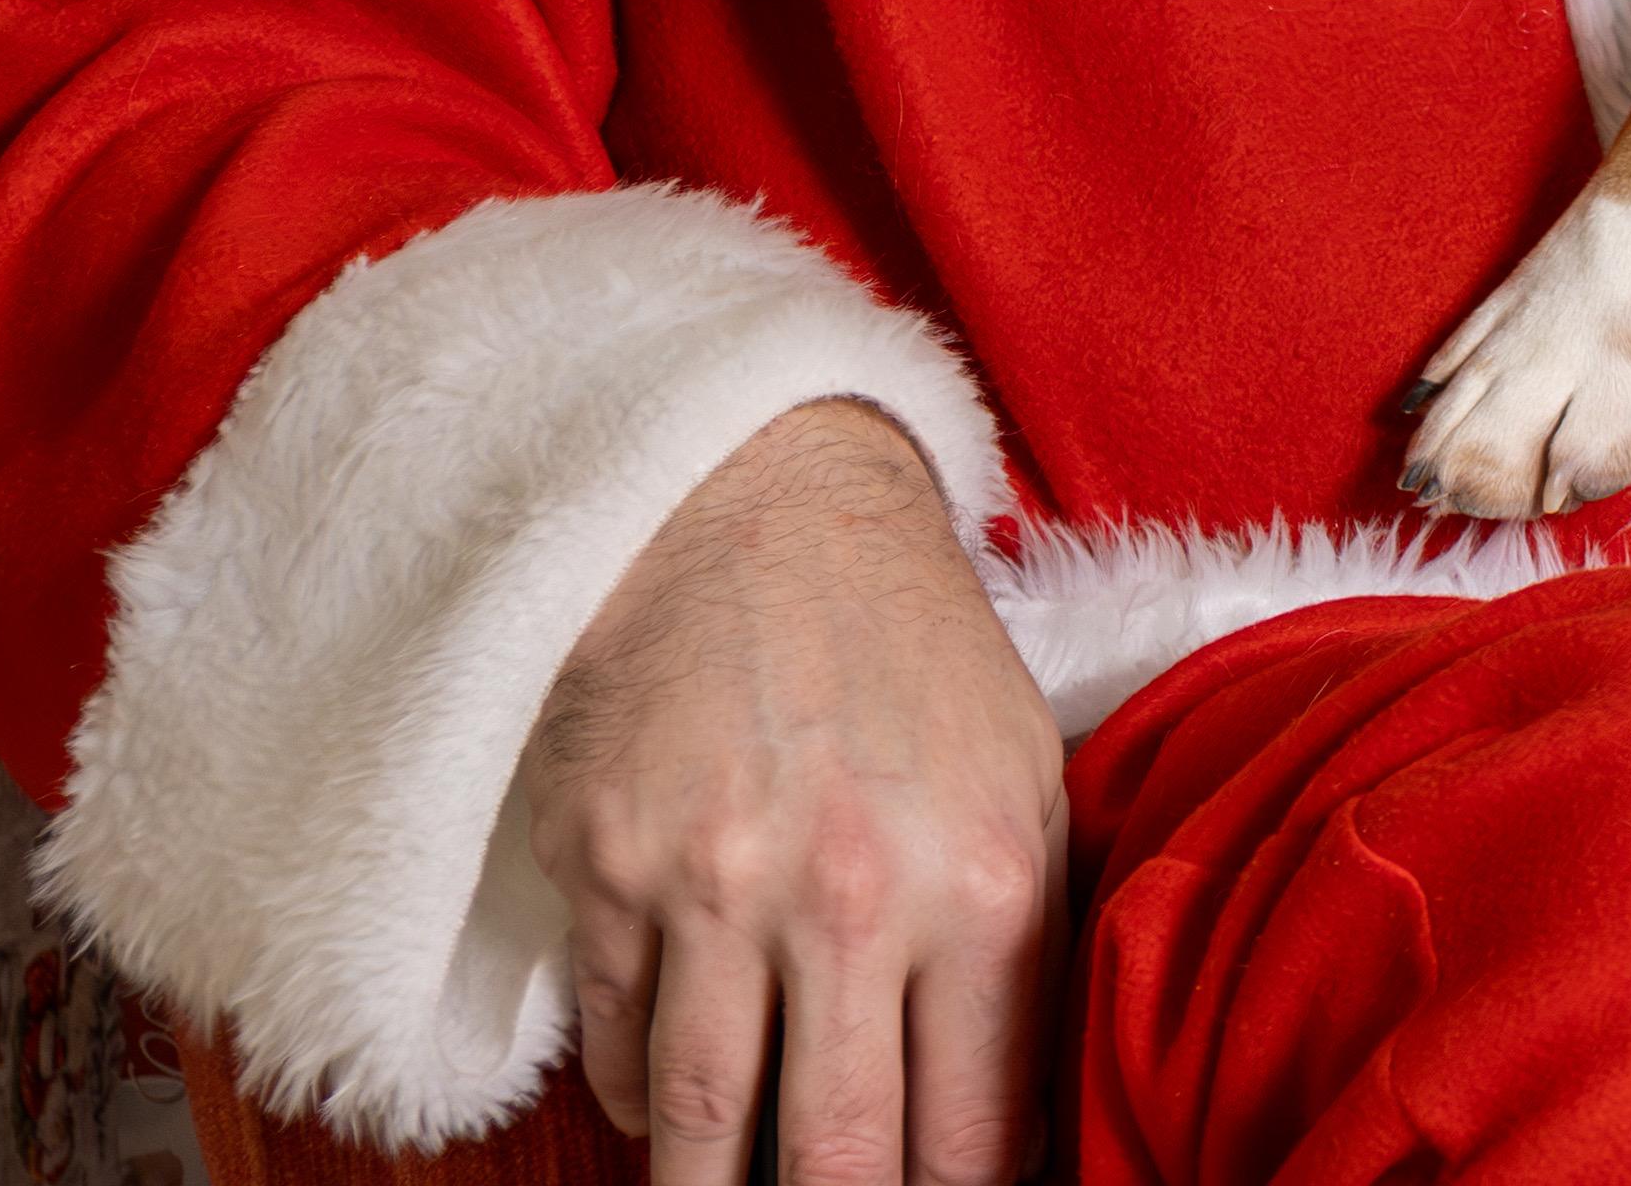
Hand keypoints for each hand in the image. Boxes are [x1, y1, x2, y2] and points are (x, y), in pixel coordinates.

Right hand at [525, 400, 1063, 1185]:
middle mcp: (849, 898)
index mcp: (984, 884)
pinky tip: (677, 1103)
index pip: (975, 1136)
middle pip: (839, 1159)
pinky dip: (646, 1098)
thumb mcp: (1026, 784)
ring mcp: (714, 889)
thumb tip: (1006, 1131)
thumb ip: (1020, 955)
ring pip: (703, 1130)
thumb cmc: (913, 657)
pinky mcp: (604, 870)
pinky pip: (620, 1051)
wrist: (759, 509)